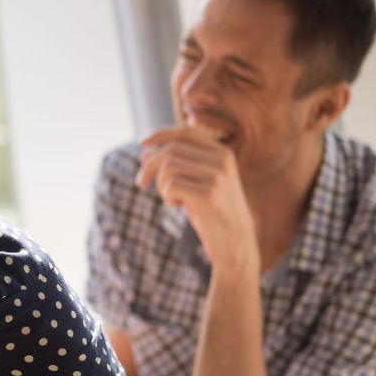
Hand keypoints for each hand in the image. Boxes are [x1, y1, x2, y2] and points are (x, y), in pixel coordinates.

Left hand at [136, 125, 257, 271]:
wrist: (236, 243)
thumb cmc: (212, 212)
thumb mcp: (196, 183)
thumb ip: (177, 165)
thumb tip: (144, 153)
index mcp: (222, 153)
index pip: (185, 132)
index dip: (161, 134)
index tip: (141, 143)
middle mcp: (222, 159)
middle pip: (171, 150)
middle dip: (149, 166)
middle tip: (140, 183)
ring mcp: (217, 175)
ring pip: (168, 167)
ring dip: (161, 185)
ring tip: (173, 199)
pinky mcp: (208, 193)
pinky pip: (170, 186)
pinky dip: (167, 197)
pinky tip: (180, 206)